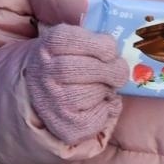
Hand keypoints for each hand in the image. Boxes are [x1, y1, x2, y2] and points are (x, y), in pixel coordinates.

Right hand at [23, 24, 128, 145]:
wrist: (44, 93)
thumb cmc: (68, 62)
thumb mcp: (72, 42)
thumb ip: (92, 37)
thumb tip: (119, 37)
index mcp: (48, 46)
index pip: (68, 40)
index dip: (96, 44)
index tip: (111, 48)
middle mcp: (44, 73)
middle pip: (78, 69)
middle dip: (108, 70)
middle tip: (120, 70)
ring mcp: (50, 101)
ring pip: (87, 94)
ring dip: (104, 90)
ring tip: (106, 86)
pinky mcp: (62, 126)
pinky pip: (92, 120)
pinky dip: (104, 111)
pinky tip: (101, 103)